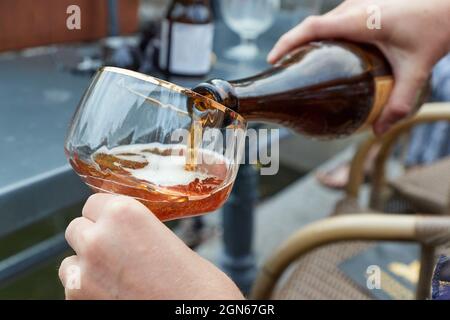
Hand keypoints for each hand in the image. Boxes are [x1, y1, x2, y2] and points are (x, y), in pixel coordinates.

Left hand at [59, 194, 243, 299]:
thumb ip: (136, 228)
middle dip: (93, 237)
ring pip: (69, 261)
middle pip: (77, 228)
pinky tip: (113, 293)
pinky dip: (86, 290)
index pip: (93, 202)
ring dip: (85, 265)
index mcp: (124, 213)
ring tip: (114, 275)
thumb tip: (123, 232)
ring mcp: (85, 272)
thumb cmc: (193, 282)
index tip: (115, 225)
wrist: (196, 315)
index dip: (105, 215)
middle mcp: (99, 238)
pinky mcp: (79, 299)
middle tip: (116, 250)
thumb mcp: (166, 237)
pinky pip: (72, 288)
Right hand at [268, 0, 449, 134]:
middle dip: (290, 45)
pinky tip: (323, 57)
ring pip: (321, 23)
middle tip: (281, 70)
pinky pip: (332, 22)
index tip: (273, 60)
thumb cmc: (435, 28)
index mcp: (362, 18)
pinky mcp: (361, 7)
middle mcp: (354, 7)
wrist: (448, 4)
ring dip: (304, 41)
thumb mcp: (417, 70)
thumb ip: (399, 104)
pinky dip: (320, 38)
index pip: (313, 27)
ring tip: (297, 66)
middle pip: (311, 25)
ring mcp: (357, 4)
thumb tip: (378, 132)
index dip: (288, 42)